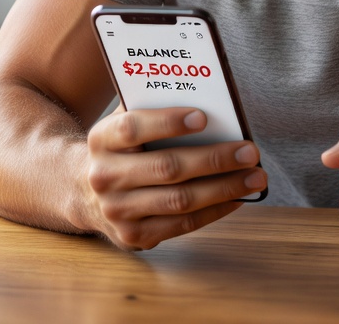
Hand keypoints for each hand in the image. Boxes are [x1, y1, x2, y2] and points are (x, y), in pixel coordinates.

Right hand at [84, 107, 266, 250]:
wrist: (83, 191)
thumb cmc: (122, 148)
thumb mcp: (124, 123)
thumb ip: (153, 108)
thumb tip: (209, 102)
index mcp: (101, 139)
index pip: (133, 128)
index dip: (168, 122)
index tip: (204, 117)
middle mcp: (104, 176)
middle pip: (167, 168)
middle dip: (215, 159)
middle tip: (250, 152)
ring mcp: (117, 211)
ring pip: (179, 200)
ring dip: (224, 188)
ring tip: (255, 177)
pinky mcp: (133, 236)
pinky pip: (182, 224)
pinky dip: (214, 210)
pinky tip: (237, 197)